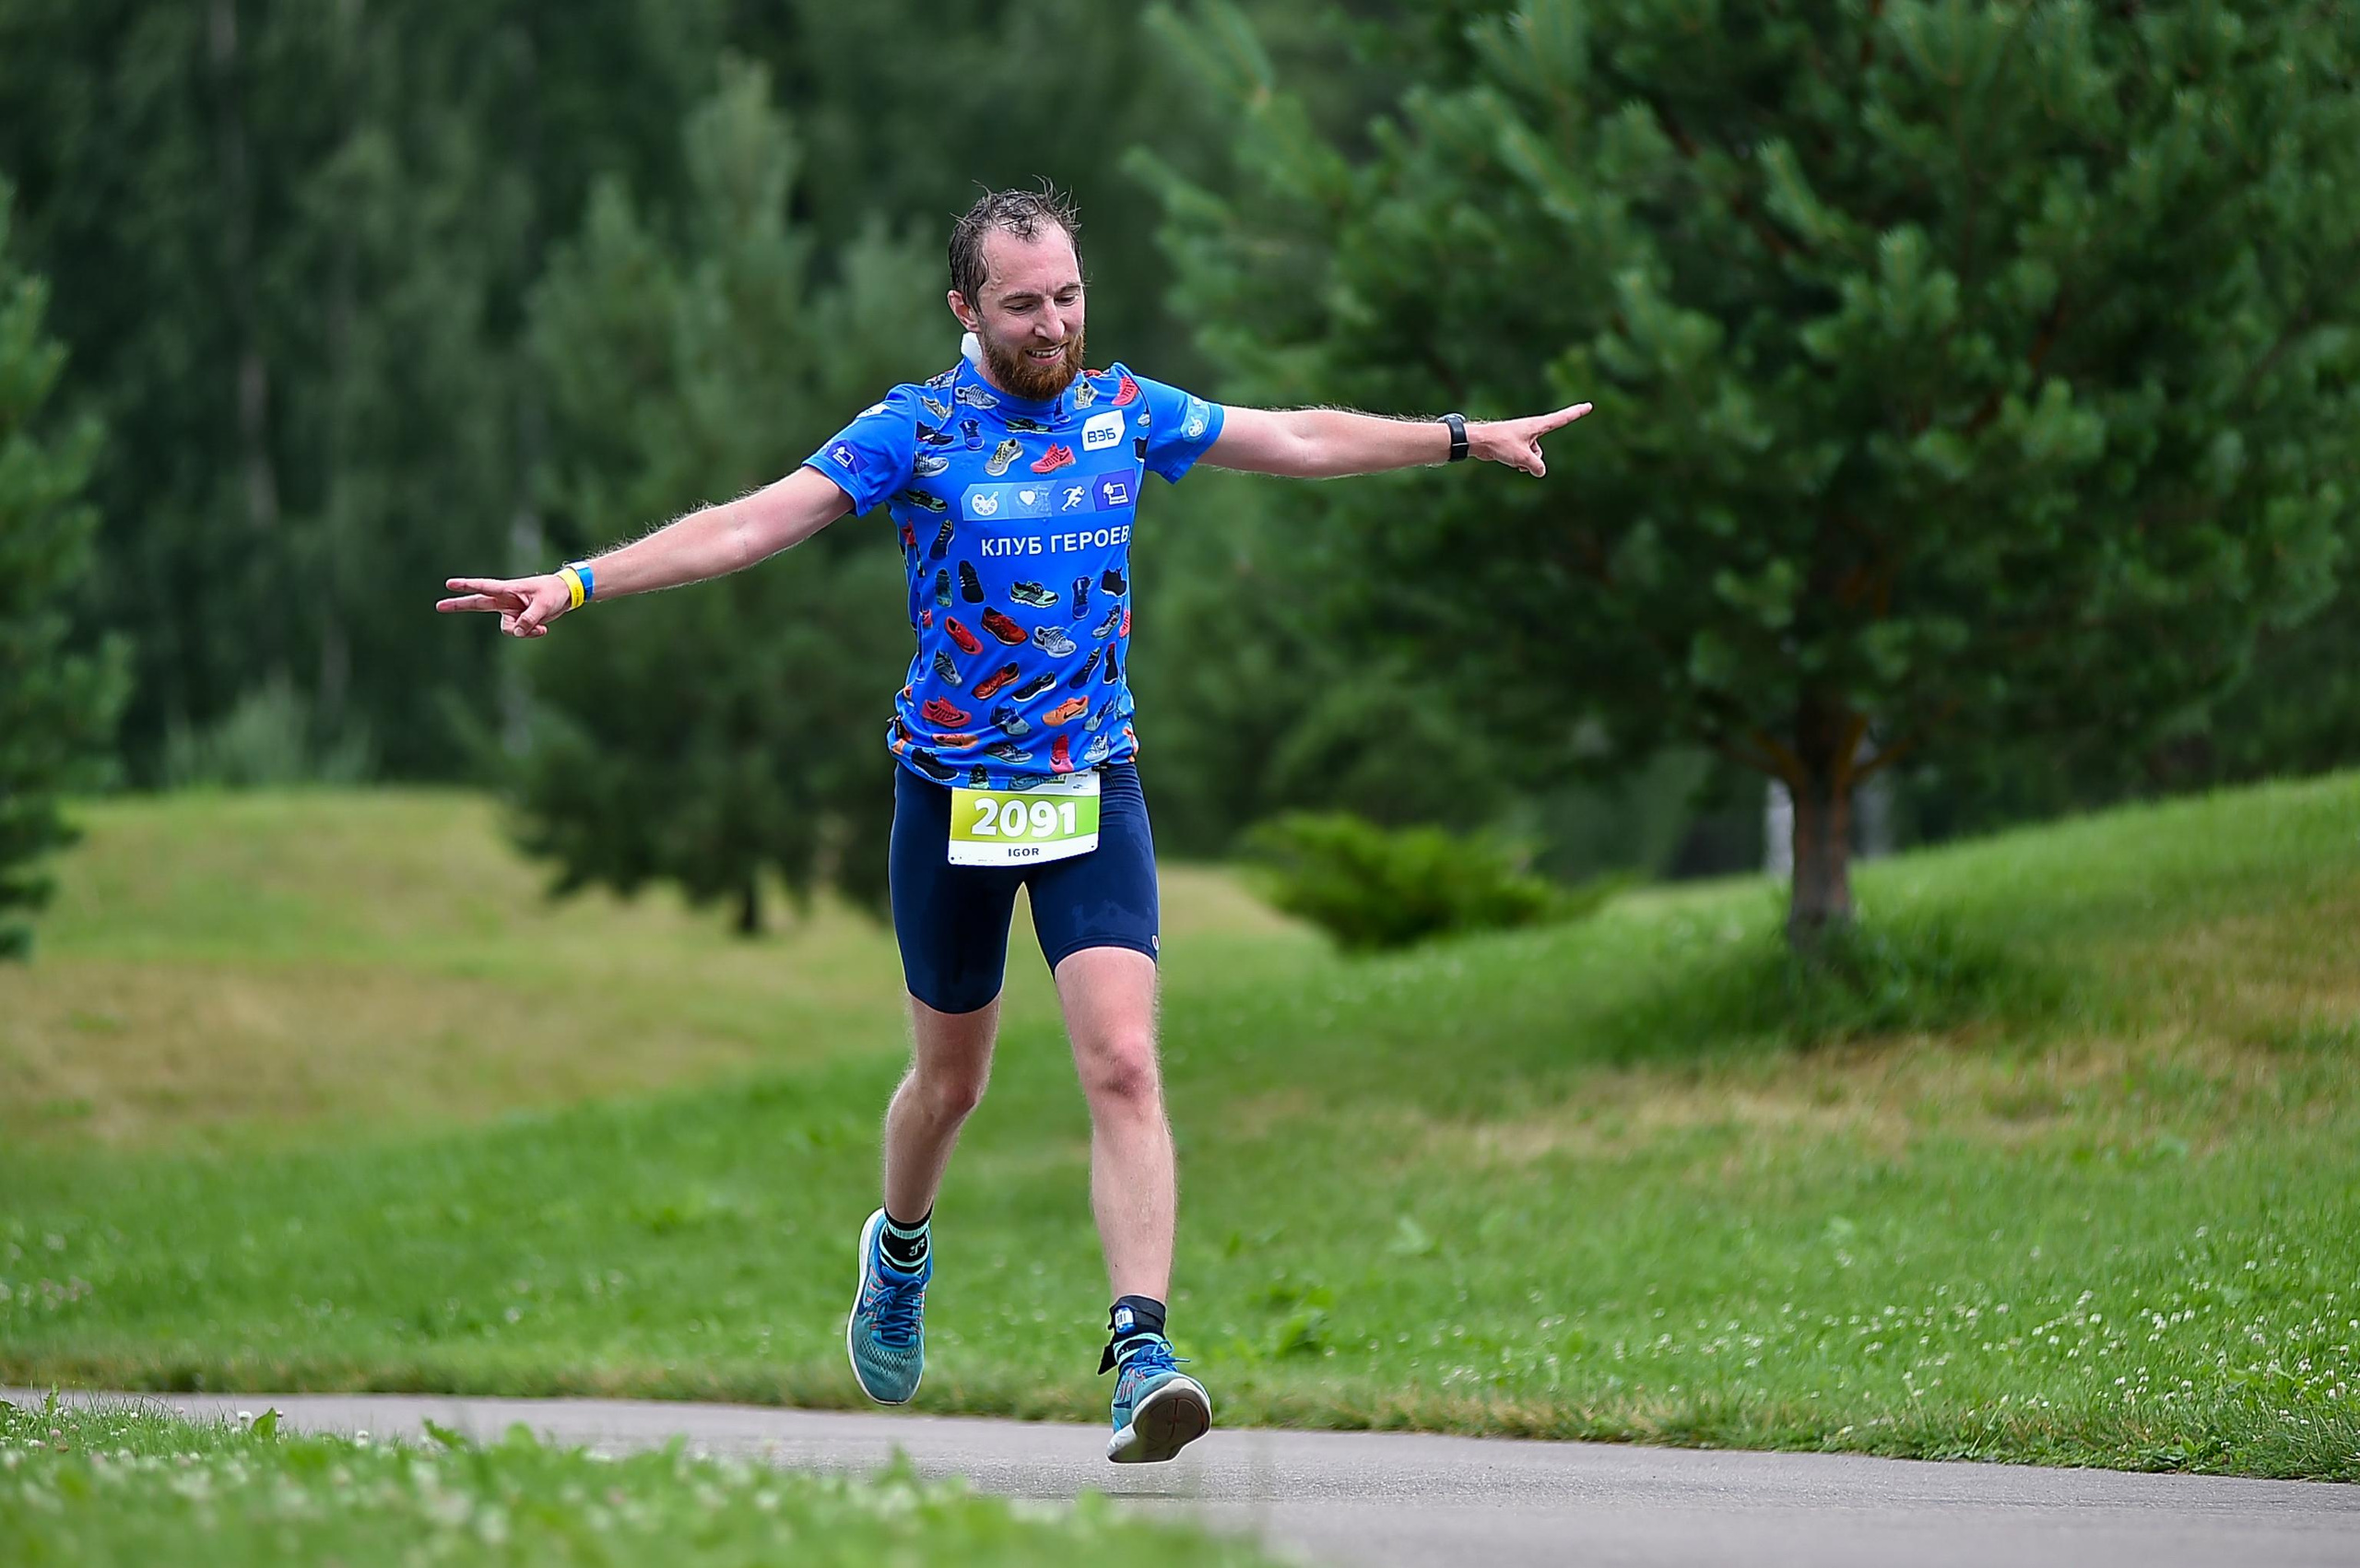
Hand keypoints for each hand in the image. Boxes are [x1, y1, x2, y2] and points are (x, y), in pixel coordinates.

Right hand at [436, 573, 571, 637]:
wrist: (565, 595)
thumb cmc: (553, 593)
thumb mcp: (544, 606)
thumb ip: (529, 619)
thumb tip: (515, 633)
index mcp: (508, 589)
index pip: (484, 587)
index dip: (467, 586)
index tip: (449, 584)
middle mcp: (505, 600)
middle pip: (477, 603)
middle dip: (459, 605)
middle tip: (438, 606)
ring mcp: (510, 610)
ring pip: (507, 629)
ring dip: (524, 631)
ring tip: (541, 625)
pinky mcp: (517, 619)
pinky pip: (518, 633)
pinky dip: (530, 633)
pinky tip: (543, 629)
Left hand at [1470, 401, 1592, 476]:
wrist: (1479, 441)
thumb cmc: (1500, 443)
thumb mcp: (1522, 457)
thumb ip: (1536, 465)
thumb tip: (1541, 472)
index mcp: (1537, 425)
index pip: (1562, 419)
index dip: (1576, 413)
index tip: (1589, 406)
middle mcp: (1532, 430)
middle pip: (1541, 451)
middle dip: (1533, 460)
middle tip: (1517, 456)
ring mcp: (1524, 438)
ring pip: (1533, 457)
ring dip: (1525, 463)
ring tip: (1511, 458)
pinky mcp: (1516, 445)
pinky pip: (1524, 458)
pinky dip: (1520, 463)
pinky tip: (1510, 463)